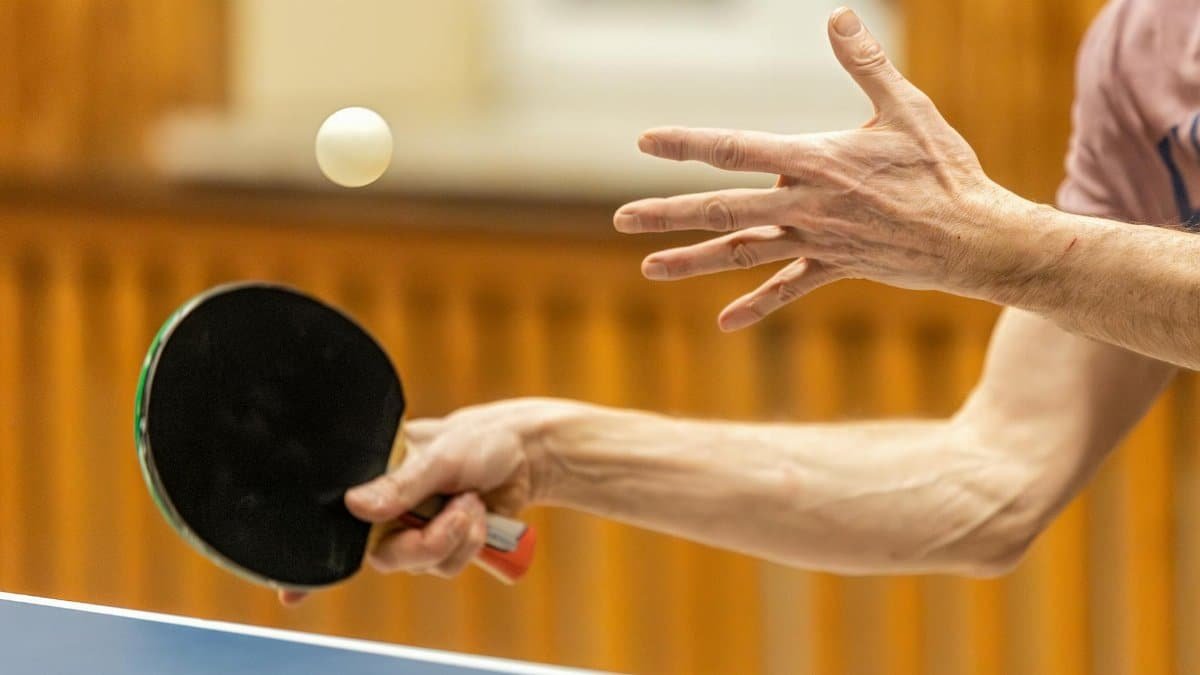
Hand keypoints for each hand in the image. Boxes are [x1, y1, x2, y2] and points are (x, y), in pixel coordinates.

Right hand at [279, 398, 582, 605]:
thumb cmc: (478, 440)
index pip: (335, 519)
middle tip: (455, 512)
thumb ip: (401, 483)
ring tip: (473, 502)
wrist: (527, 455)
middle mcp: (391, 509)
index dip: (316, 556)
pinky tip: (481, 513)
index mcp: (376, 479)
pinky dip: (470, 543)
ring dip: (455, 536)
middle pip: (384, 555)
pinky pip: (448, 564)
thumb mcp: (439, 454)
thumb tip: (356, 506)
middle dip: (425, 541)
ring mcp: (419, 528)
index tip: (289, 591)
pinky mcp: (447, 544)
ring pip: (421, 563)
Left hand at [615, 8, 1032, 330]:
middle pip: (723, 208)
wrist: (976, 238)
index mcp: (815, 161)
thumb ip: (865, 65)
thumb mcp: (907, 108)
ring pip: (743, 251)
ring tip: (649, 268)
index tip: (646, 142)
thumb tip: (837, 15)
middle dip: (668, 212)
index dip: (689, 143)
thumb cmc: (944, 168)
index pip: (737, 149)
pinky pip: (788, 288)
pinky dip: (758, 304)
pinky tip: (725, 323)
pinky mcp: (835, 268)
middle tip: (621, 218)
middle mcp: (806, 205)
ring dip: (693, 260)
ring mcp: (816, 241)